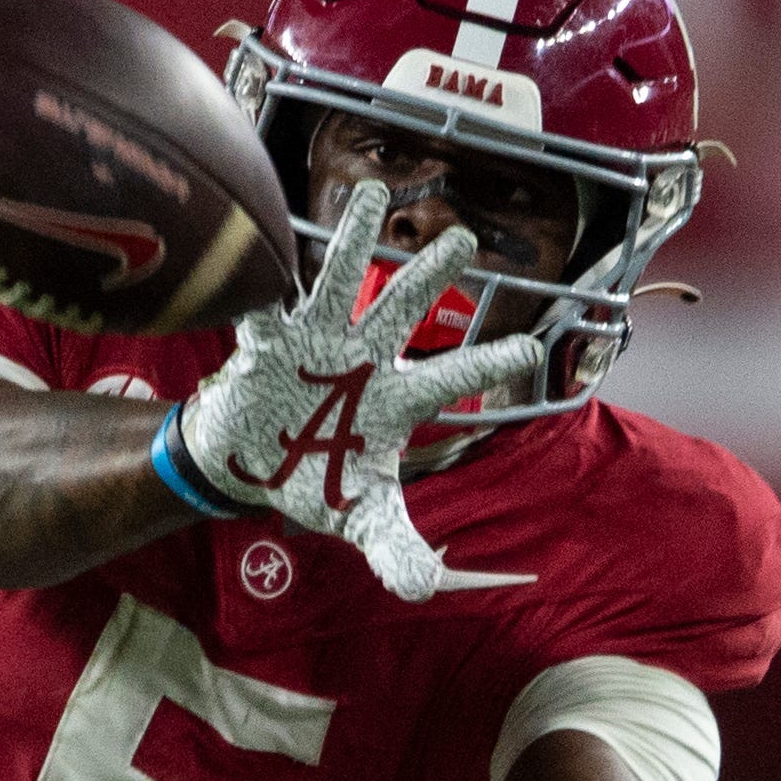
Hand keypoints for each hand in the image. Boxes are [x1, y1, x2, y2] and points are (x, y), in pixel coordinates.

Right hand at [178, 179, 542, 601]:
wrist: (248, 465)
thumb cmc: (314, 478)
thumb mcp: (360, 518)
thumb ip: (394, 548)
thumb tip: (419, 590)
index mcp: (396, 399)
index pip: (452, 378)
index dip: (488, 362)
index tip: (532, 343)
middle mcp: (364, 358)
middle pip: (405, 308)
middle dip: (431, 274)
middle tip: (463, 240)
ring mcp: (317, 342)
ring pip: (341, 281)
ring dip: (353, 239)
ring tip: (370, 191)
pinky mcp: (267, 341)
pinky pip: (265, 307)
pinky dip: (263, 285)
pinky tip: (264, 248)